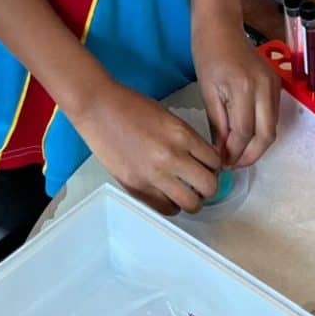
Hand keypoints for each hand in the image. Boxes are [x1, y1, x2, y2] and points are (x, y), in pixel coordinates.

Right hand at [72, 79, 221, 215]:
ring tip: (184, 192)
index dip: (214, 166)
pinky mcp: (136, 187)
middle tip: (200, 183)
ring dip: (192, 200)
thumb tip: (200, 159)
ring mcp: (153, 175)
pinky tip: (167, 196)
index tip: (209, 167)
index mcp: (181, 134)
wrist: (99, 109)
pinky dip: (171, 205)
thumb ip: (186, 138)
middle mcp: (171, 156)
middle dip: (208, 186)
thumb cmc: (130, 106)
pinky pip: (165, 209)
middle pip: (209, 186)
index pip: (214, 161)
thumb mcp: (168, 116)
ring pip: (191, 204)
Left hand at [193, 18, 280, 168]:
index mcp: (244, 88)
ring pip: (273, 128)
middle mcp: (265, 87)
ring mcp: (274, 85)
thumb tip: (223, 151)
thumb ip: (218, 123)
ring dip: (257, 146)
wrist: (221, 26)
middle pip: (266, 135)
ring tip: (237, 154)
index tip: (222, 163)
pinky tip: (246, 136)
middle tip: (233, 165)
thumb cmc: (208, 53)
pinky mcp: (277, 83)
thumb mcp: (207, 91)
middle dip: (250, 155)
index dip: (233, 152)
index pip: (244, 132)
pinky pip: (273, 115)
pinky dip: (262, 130)